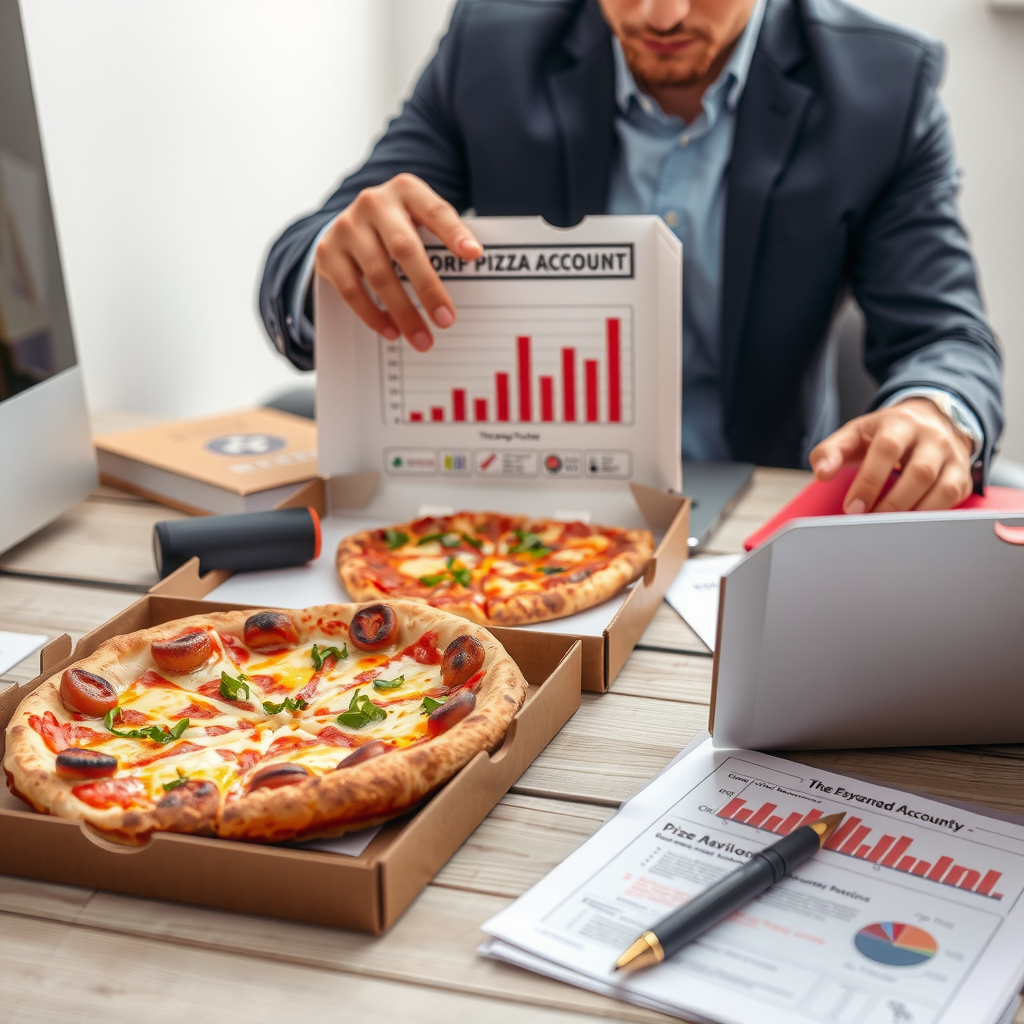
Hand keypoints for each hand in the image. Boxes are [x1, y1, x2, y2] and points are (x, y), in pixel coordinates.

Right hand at [314, 173, 482, 351]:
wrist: (349, 224)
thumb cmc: (397, 226)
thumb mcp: (419, 220)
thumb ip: (440, 237)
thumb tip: (468, 268)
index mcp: (406, 191)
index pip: (435, 212)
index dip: (454, 234)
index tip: (474, 256)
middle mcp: (374, 203)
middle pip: (404, 249)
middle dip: (428, 288)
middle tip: (446, 321)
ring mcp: (348, 226)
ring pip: (379, 274)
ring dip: (403, 312)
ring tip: (422, 338)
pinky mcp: (328, 251)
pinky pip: (352, 290)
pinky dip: (373, 315)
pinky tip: (392, 331)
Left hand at [809, 398, 973, 512]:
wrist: (931, 419)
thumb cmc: (885, 432)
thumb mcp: (855, 434)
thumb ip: (831, 451)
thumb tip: (821, 472)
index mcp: (900, 423)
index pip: (887, 450)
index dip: (869, 481)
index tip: (852, 508)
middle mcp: (932, 438)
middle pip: (919, 472)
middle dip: (892, 503)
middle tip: (868, 522)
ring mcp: (952, 457)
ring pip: (942, 489)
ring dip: (913, 513)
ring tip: (887, 527)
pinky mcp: (962, 476)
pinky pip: (953, 501)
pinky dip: (930, 516)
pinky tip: (909, 525)